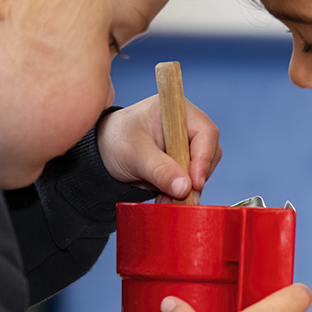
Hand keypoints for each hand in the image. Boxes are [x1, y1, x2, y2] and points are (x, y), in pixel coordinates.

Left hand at [96, 96, 221, 199]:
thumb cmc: (116, 141)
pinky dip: (181, 192)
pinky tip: (166, 199)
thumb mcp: (135, 155)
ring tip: (166, 200)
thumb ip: (160, 170)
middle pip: (208, 153)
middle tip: (178, 198)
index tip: (195, 183)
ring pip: (202, 169)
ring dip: (188, 189)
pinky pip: (192, 179)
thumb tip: (185, 188)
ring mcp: (186, 144)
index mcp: (177, 111)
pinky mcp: (183, 161)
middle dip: (195, 178)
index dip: (204, 158)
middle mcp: (187, 125)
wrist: (103, 154)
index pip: (205, 133)